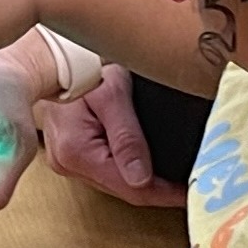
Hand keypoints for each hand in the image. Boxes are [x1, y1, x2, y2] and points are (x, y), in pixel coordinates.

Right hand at [34, 65, 185, 208]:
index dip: (164, 193)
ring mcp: (65, 161)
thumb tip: (141, 179)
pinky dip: (127, 169)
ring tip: (175, 175)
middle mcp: (66, 163)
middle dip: (157, 187)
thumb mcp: (112, 94)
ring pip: (114, 183)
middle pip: (122, 189)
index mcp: (75, 151)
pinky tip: (147, 164)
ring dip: (143, 180)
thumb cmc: (81, 64)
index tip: (193, 192)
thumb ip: (127, 137)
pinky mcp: (69, 156)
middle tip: (193, 181)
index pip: (129, 188)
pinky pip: (105, 171)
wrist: (55, 54)